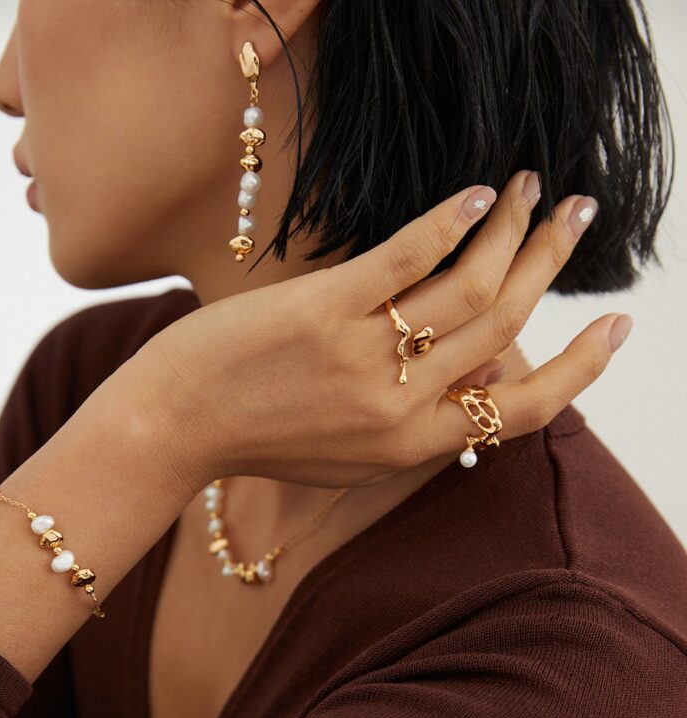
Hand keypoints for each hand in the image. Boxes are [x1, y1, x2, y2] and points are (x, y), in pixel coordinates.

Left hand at [130, 170, 626, 490]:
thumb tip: (479, 376)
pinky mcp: (324, 312)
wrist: (174, 427)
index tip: (616, 323)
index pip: (527, 411)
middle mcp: (401, 406)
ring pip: (471, 287)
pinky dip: (450, 218)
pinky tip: (475, 193)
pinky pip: (408, 256)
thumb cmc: (262, 437)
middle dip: (553, 263)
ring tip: (530, 189)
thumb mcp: (351, 457)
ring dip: (512, 228)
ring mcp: (365, 358)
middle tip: (577, 214)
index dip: (584, 366)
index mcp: (414, 446)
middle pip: (507, 326)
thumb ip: (417, 424)